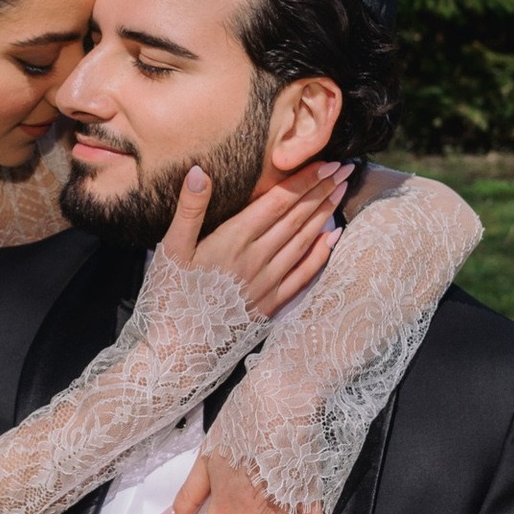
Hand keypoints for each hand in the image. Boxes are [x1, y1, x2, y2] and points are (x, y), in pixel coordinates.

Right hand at [183, 158, 350, 320]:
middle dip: (322, 190)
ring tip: (340, 191)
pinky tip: (333, 238)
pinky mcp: (271, 304)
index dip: (304, 180)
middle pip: (297, 217)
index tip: (326, 162)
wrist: (178, 351)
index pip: (278, 202)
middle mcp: (257, 259)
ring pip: (304, 241)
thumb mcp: (171, 250)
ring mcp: (268, 283)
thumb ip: (189, 209)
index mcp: (234, 240)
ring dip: (325, 214)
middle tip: (345, 169)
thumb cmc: (168, 297)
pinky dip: (321, 254)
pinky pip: (303, 275)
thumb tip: (200, 171)